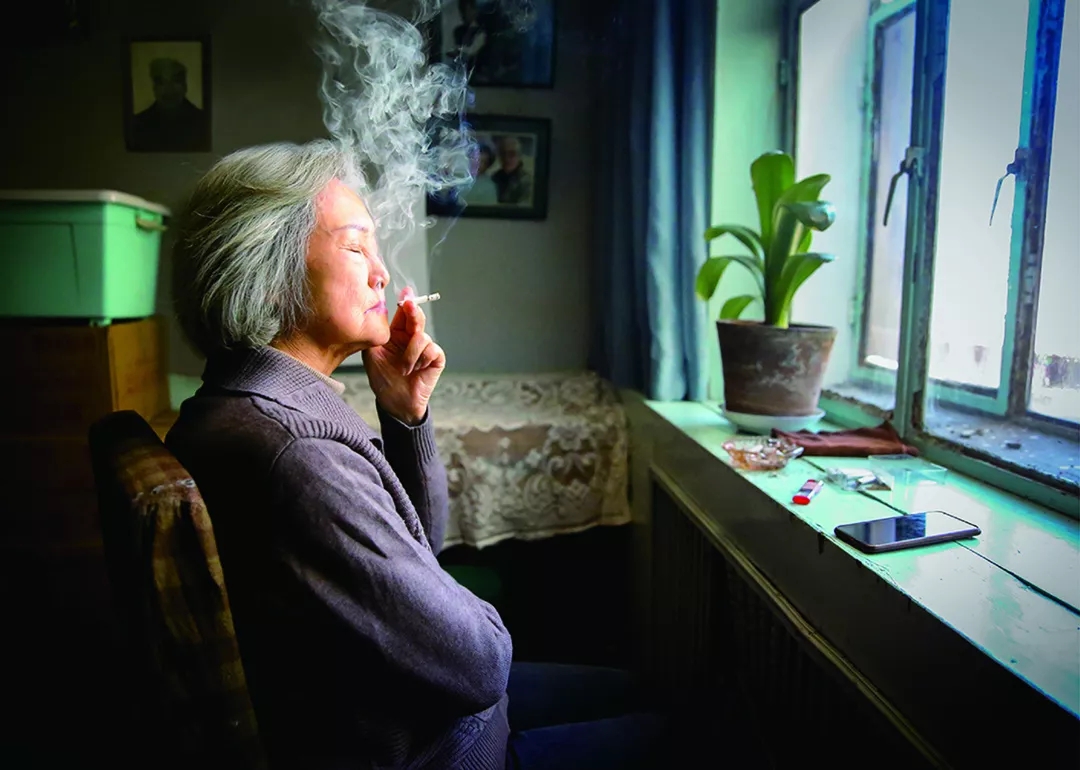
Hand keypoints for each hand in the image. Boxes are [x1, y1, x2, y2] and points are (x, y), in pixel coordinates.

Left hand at [362, 288, 445, 424]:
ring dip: (410, 354)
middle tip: (409, 306)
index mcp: (397, 333)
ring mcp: (426, 347)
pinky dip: (420, 360)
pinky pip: (431, 350)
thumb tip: (375, 314)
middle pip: (416, 316)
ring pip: (421, 337)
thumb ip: (375, 334)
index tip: (405, 294)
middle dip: (413, 311)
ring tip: (403, 368)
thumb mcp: (372, 354)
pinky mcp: (436, 358)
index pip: (403, 313)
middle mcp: (412, 337)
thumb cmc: (382, 378)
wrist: (394, 402)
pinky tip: (415, 370)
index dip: (405, 302)